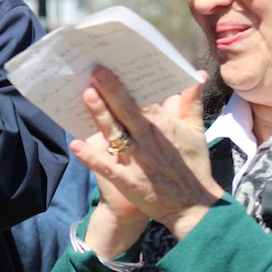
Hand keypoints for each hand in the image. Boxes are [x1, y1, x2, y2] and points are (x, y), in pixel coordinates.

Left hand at [71, 67, 222, 240]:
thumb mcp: (195, 131)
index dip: (128, 83)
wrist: (192, 206)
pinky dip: (91, 156)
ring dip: (101, 114)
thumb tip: (197, 76)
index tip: (113, 66)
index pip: (143, 99)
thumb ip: (191, 102)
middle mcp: (148, 139)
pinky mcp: (127, 180)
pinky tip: (74, 144)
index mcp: (163, 125)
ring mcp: (137, 160)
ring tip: (87, 94)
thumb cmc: (192, 165)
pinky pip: (106, 166)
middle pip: (127, 110)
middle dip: (112, 90)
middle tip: (96, 71)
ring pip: (115, 132)